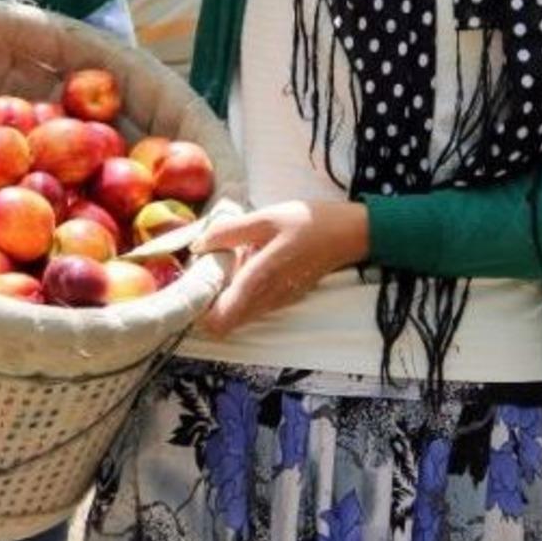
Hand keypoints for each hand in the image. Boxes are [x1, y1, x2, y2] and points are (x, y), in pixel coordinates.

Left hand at [192, 199, 369, 338]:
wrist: (348, 233)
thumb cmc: (308, 222)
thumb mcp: (265, 218)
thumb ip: (228, 232)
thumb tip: (198, 245)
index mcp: (259, 280)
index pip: (218, 320)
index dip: (198, 310)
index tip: (192, 284)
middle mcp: (266, 300)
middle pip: (225, 322)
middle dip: (208, 303)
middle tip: (205, 270)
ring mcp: (277, 303)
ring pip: (239, 315)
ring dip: (225, 298)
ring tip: (224, 264)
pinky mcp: (284, 299)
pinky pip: (253, 306)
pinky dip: (241, 294)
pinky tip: (244, 264)